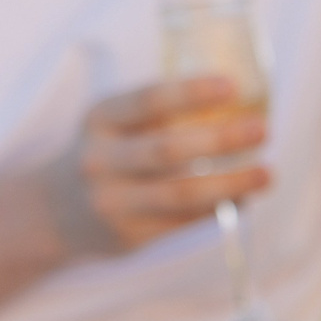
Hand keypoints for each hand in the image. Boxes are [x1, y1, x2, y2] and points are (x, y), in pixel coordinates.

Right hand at [44, 76, 270, 255]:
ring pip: (181, 193)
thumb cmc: (106, 154)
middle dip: (221, 139)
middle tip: (262, 130)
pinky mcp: (129, 235)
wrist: (54, 213)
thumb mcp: (113, 123)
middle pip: (168, 150)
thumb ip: (158, 113)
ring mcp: (113, 202)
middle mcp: (101, 160)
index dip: (191, 92)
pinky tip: (245, 198)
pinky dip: (219, 208)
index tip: (232, 86)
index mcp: (101, 119)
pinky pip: (183, 221)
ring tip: (266, 173)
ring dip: (231, 183)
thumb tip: (236, 102)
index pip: (149, 100)